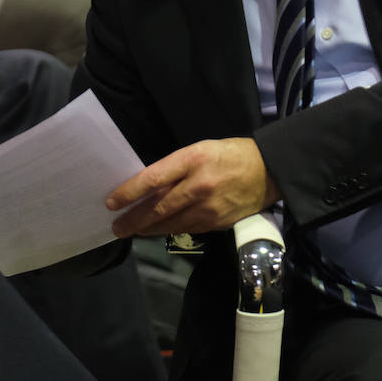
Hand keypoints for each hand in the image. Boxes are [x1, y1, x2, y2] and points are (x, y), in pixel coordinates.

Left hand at [106, 138, 281, 237]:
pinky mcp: (217, 224)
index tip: (112, 202)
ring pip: (170, 223)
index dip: (130, 192)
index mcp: (192, 159)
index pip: (153, 178)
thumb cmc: (230, 154)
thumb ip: (175, 168)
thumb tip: (149, 186)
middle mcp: (199, 185)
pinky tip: (159, 230)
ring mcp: (208, 208)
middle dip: (133, 219)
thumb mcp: (200, 150)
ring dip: (148, 229)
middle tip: (116, 227)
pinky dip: (170, 230)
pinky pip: (187, 229)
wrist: (269, 171)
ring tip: (132, 230)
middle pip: (158, 208)